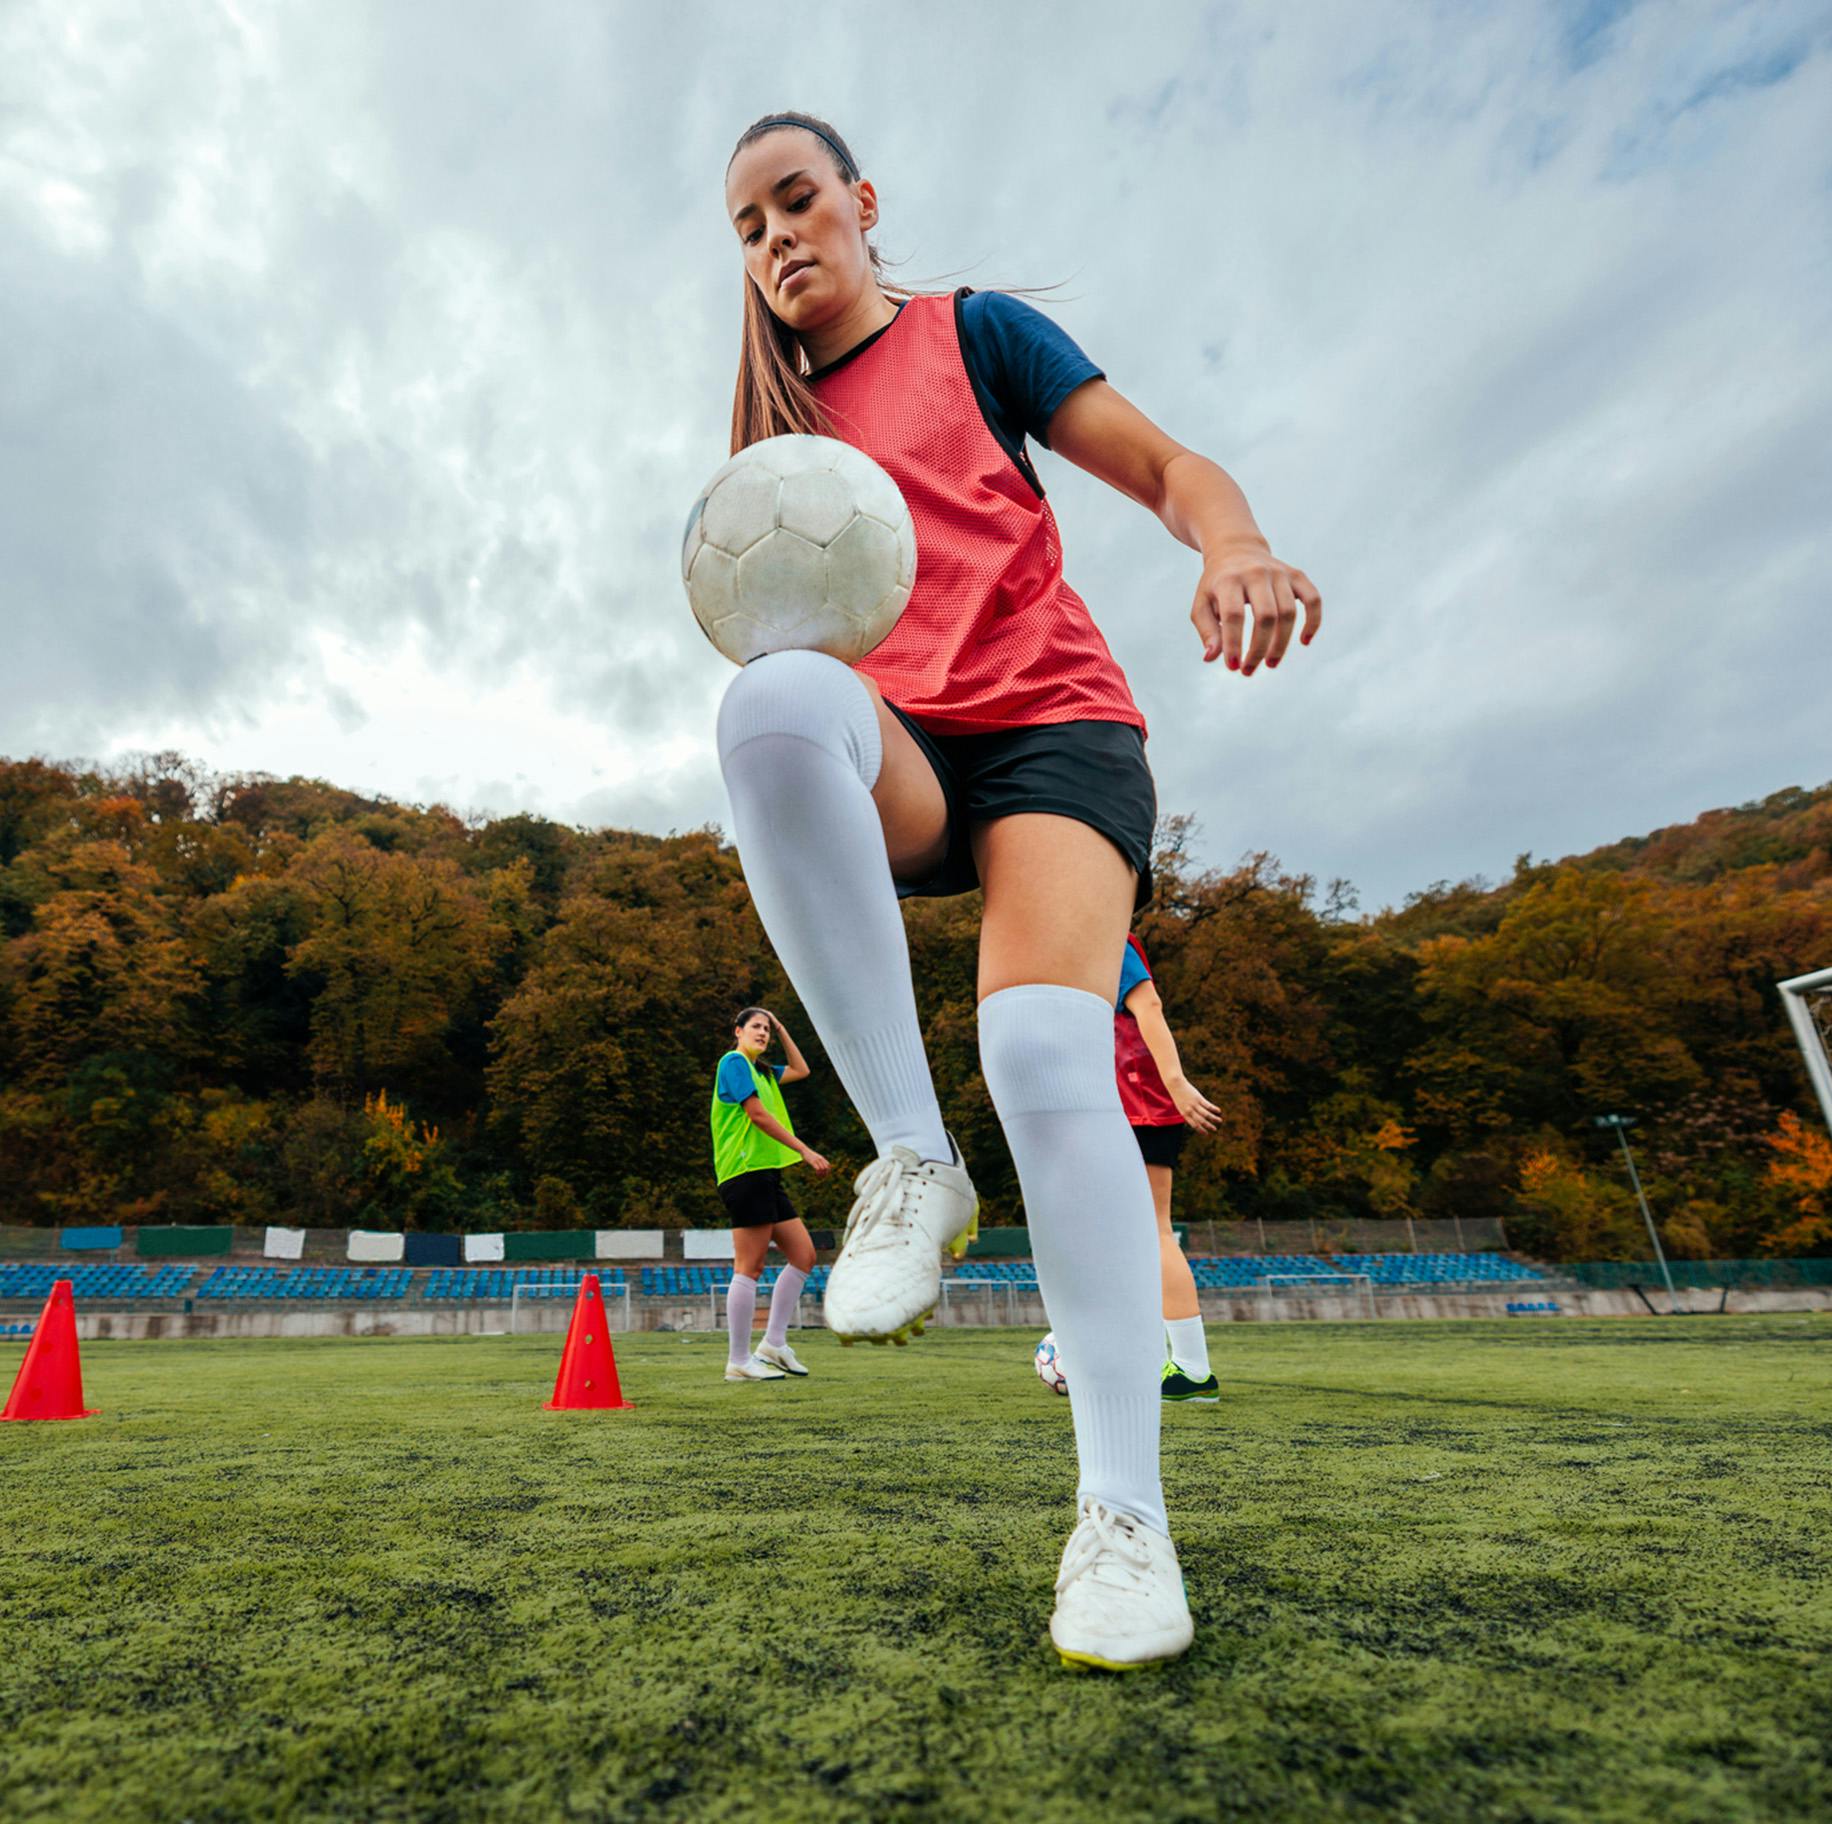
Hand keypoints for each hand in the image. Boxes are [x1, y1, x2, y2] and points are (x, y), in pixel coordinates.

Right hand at [801, 1146, 831, 1176]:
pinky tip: (817, 1174)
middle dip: (825, 1173)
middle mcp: (820, 1159)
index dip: (828, 1170)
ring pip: (822, 1169)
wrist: (804, 1150)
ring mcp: (817, 1160)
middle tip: (823, 1177)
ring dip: (822, 1174)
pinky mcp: (813, 1162)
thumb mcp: (816, 1156)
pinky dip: (818, 1173)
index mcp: (822, 1158)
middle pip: (826, 1168)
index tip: (826, 1174)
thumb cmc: (809, 1154)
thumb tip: (820, 1165)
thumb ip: (819, 1160)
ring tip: (820, 1177)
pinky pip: (818, 1169)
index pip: (828, 1165)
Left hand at [1169, 1076, 1222, 1134]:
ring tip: (1220, 1121)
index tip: (1206, 1133)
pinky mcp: (1198, 1098)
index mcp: (1184, 1114)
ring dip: (1214, 1118)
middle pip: (1201, 1121)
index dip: (1201, 1130)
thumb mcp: (1180, 1106)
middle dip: (1209, 1126)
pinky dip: (1214, 1109)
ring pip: (1206, 1114)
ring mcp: (1194, 1104)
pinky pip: (1207, 1105)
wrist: (1175, 1084)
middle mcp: (1190, 1111)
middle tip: (1215, 1130)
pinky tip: (1219, 1111)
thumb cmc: (1178, 1096)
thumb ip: (1187, 1113)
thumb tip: (1195, 1118)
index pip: (1194, 1125)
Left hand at [1192, 541, 1320, 674]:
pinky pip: (1313, 599)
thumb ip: (1207, 631)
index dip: (1234, 644)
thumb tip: (1211, 657)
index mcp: (1229, 580)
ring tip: (1270, 664)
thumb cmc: (1216, 585)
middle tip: (1249, 671)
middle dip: (1259, 649)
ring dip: (1281, 644)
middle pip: (1266, 616)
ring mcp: (1279, 573)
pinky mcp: (1297, 575)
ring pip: (1288, 612)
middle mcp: (1256, 573)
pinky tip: (1304, 641)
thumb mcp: (1202, 605)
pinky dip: (1313, 621)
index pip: (1234, 615)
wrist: (1236, 550)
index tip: (1233, 667)